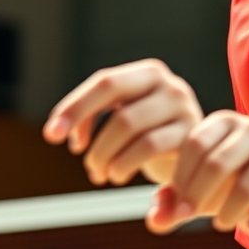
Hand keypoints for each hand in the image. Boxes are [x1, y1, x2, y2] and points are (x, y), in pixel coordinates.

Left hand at [42, 60, 202, 186]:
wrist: (198, 157)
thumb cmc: (150, 135)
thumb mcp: (126, 116)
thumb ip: (96, 114)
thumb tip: (59, 130)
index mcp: (149, 73)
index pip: (105, 82)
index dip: (75, 107)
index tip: (51, 135)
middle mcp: (169, 84)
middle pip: (119, 108)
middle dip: (92, 139)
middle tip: (81, 160)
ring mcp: (183, 108)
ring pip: (129, 128)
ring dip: (105, 156)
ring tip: (100, 173)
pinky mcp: (190, 134)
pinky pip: (149, 148)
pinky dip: (123, 165)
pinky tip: (117, 175)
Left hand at [147, 112, 248, 237]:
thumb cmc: (239, 167)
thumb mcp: (206, 173)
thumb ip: (177, 198)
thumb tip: (155, 221)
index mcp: (226, 123)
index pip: (194, 144)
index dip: (180, 178)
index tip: (178, 202)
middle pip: (218, 164)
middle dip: (197, 197)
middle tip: (189, 216)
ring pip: (247, 187)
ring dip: (227, 213)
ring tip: (221, 222)